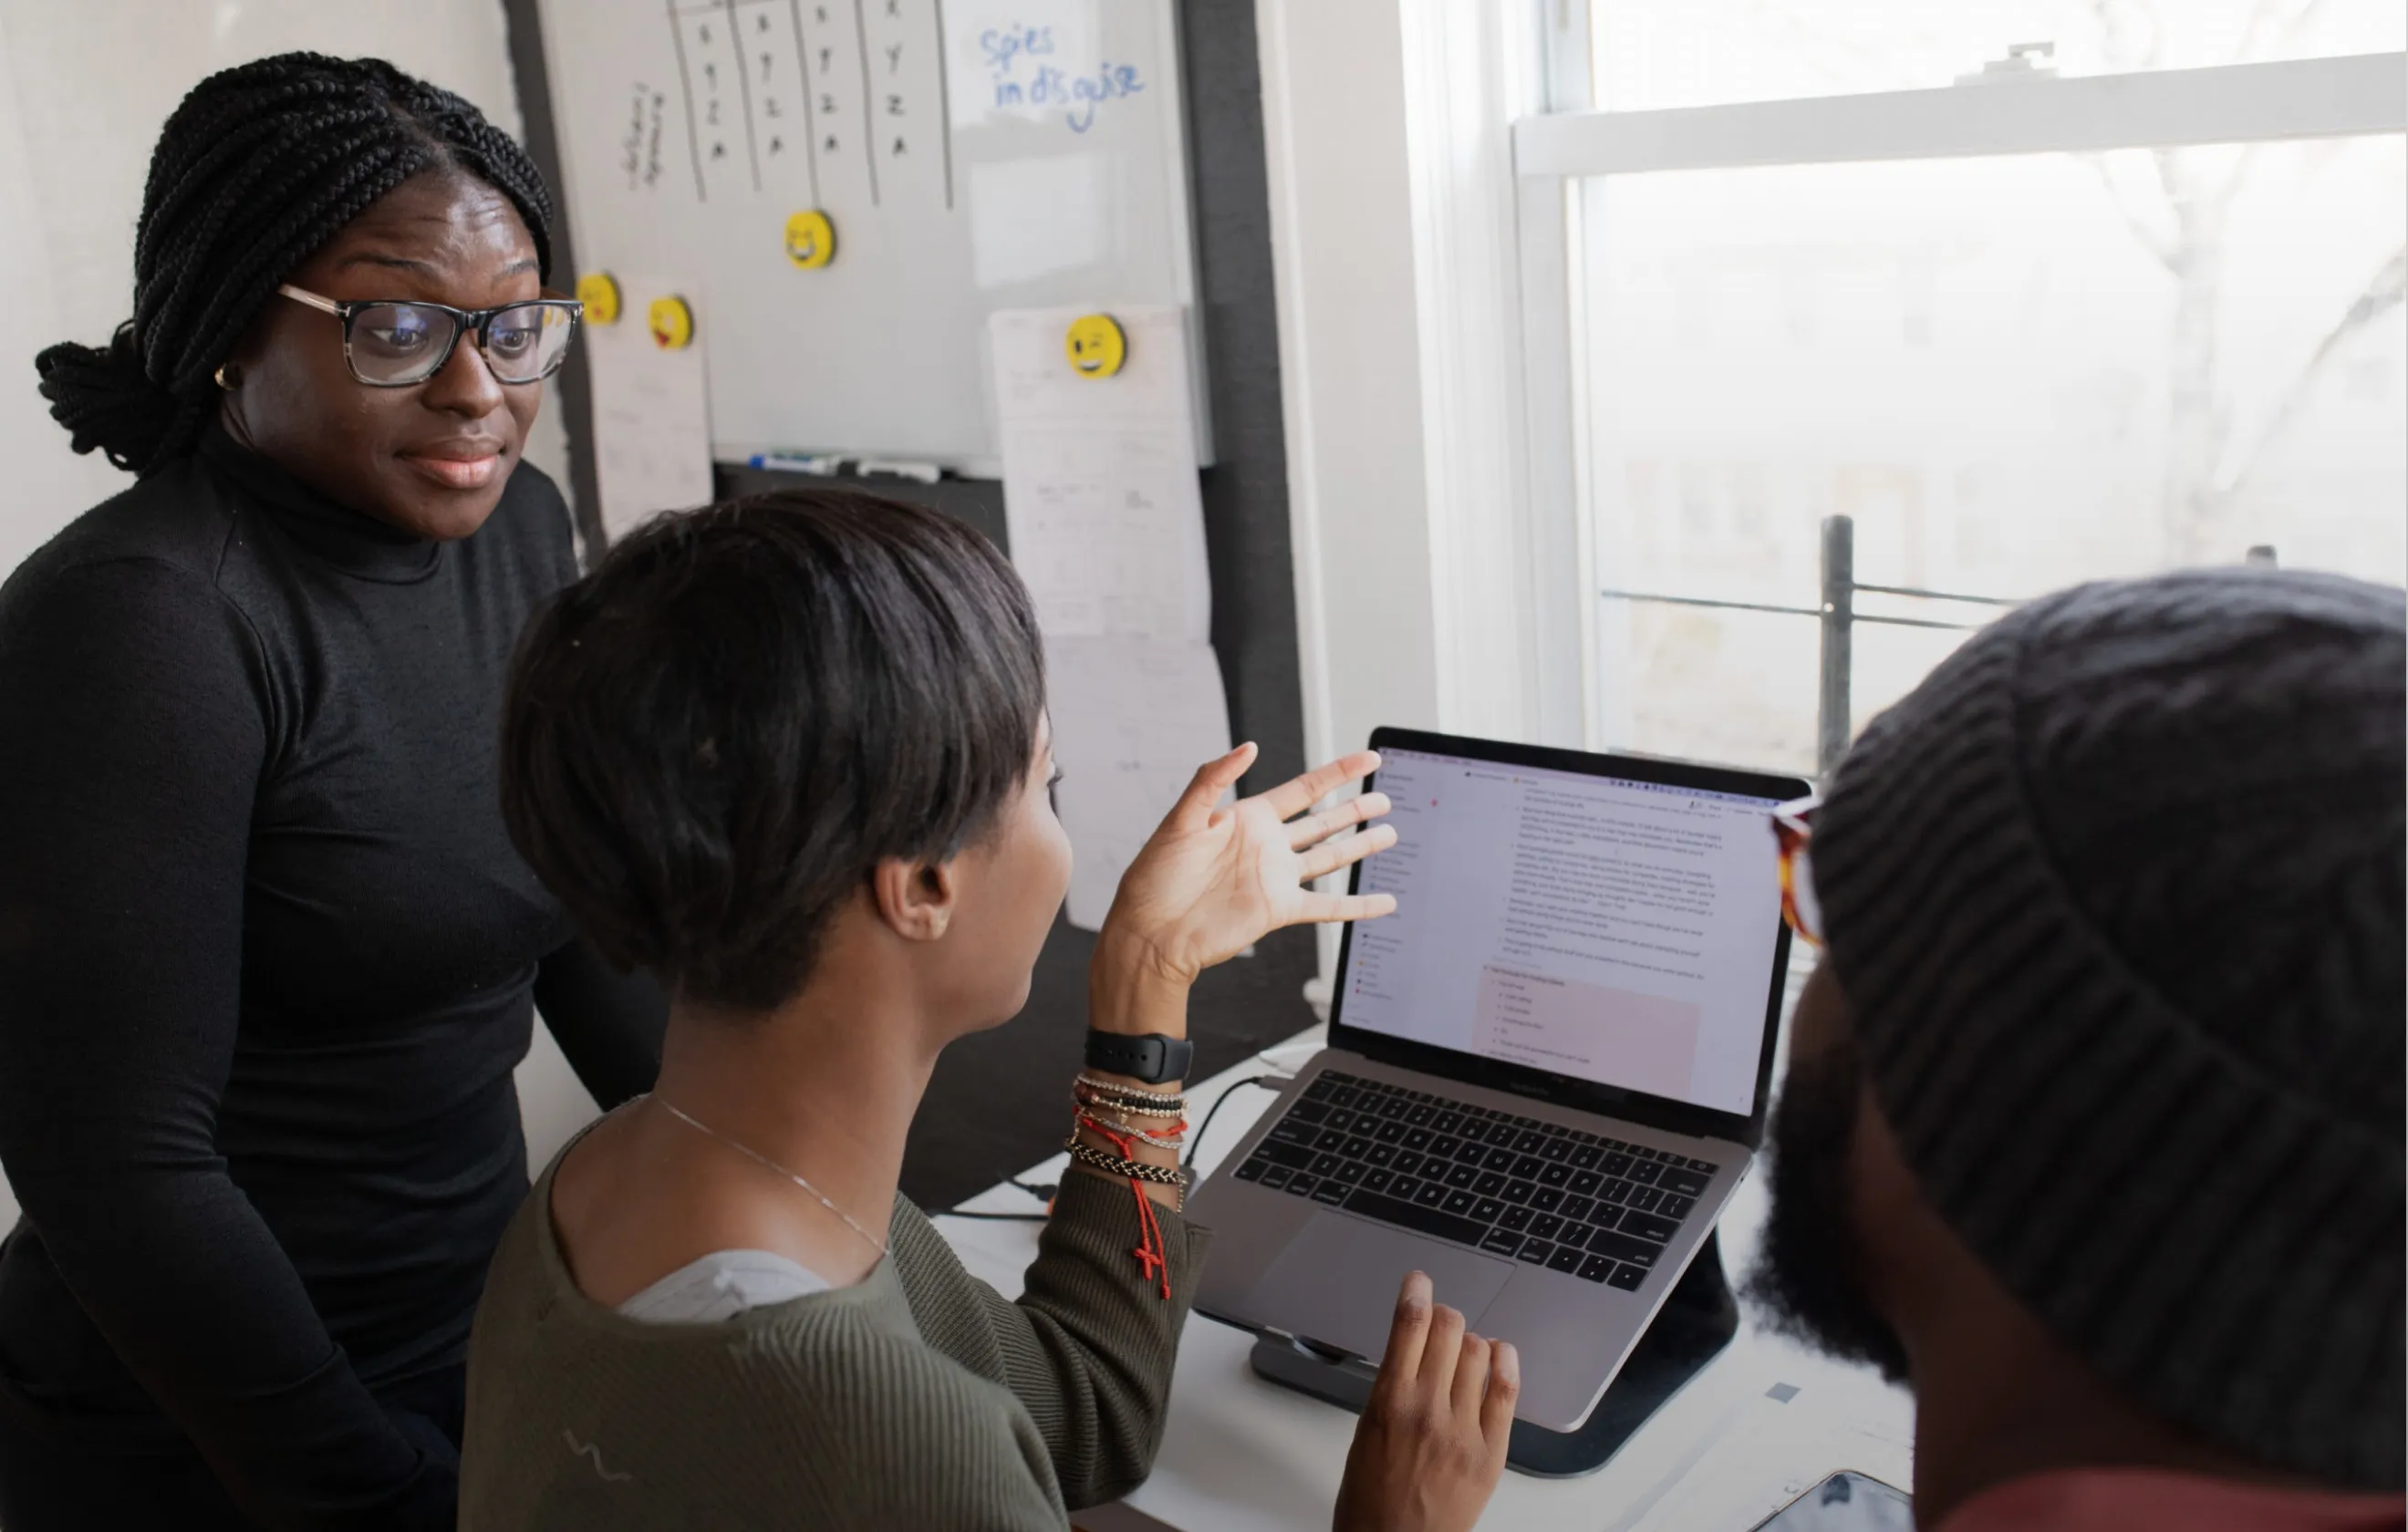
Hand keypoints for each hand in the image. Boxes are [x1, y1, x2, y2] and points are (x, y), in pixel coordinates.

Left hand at [1099, 744, 1397, 990]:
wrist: (1151, 933)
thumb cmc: (1155, 878)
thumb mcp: (1180, 820)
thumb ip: (1212, 779)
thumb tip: (1248, 747)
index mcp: (1246, 818)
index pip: (1303, 789)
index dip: (1338, 773)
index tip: (1368, 759)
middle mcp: (1266, 847)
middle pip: (1323, 822)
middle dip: (1355, 809)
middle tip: (1385, 798)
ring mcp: (1275, 879)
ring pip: (1330, 858)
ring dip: (1360, 847)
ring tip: (1390, 834)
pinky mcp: (1279, 911)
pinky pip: (1327, 907)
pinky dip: (1357, 906)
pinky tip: (1382, 902)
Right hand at [1332, 1272, 1516, 1531]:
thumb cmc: (1371, 1502)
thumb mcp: (1365, 1433)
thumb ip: (1391, 1389)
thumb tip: (1411, 1351)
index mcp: (1388, 1402)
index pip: (1409, 1325)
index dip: (1416, 1292)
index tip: (1418, 1281)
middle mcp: (1428, 1410)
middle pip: (1449, 1330)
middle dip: (1444, 1315)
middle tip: (1440, 1319)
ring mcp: (1464, 1431)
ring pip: (1480, 1352)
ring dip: (1471, 1340)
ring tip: (1465, 1347)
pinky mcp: (1491, 1453)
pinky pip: (1506, 1392)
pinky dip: (1505, 1363)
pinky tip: (1500, 1354)